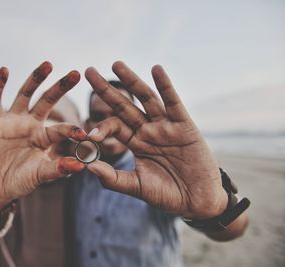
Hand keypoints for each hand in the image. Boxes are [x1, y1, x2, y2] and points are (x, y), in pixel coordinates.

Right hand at [0, 62, 86, 207]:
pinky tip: (4, 69)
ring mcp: (13, 121)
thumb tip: (81, 166)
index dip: (71, 130)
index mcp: (45, 137)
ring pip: (25, 94)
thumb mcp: (41, 175)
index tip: (83, 134)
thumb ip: (58, 169)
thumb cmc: (20, 181)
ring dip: (35, 79)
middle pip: (47, 101)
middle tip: (76, 73)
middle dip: (61, 87)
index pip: (61, 129)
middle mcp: (31, 124)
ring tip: (48, 64)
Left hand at [85, 61, 226, 218]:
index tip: (90, 135)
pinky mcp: (184, 125)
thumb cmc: (167, 195)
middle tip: (89, 71)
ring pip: (146, 98)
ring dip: (132, 81)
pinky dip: (166, 86)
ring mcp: (165, 126)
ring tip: (116, 65)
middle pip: (124, 106)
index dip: (102, 128)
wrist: (197, 202)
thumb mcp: (137, 186)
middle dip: (106, 90)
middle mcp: (147, 130)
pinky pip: (173, 103)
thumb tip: (88, 167)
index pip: (114, 126)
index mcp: (135, 143)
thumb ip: (113, 178)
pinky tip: (156, 69)